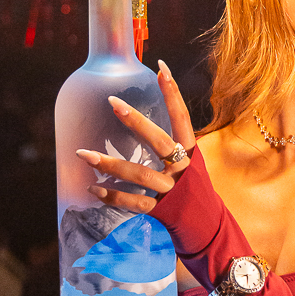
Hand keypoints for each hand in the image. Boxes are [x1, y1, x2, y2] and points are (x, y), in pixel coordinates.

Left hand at [75, 59, 195, 215]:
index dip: (173, 93)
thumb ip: (172, 148)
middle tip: (112, 103)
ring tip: (84, 154)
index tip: (161, 68)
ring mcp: (173, 190)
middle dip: (136, 121)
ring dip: (109, 165)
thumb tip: (143, 126)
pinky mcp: (163, 211)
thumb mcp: (191, 164)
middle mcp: (183, 168)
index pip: (182, 118)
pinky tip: (94, 189)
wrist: (210, 227)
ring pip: (140, 174)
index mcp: (191, 152)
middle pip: (159, 141)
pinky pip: (134, 203)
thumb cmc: (195, 190)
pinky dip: (113, 196)